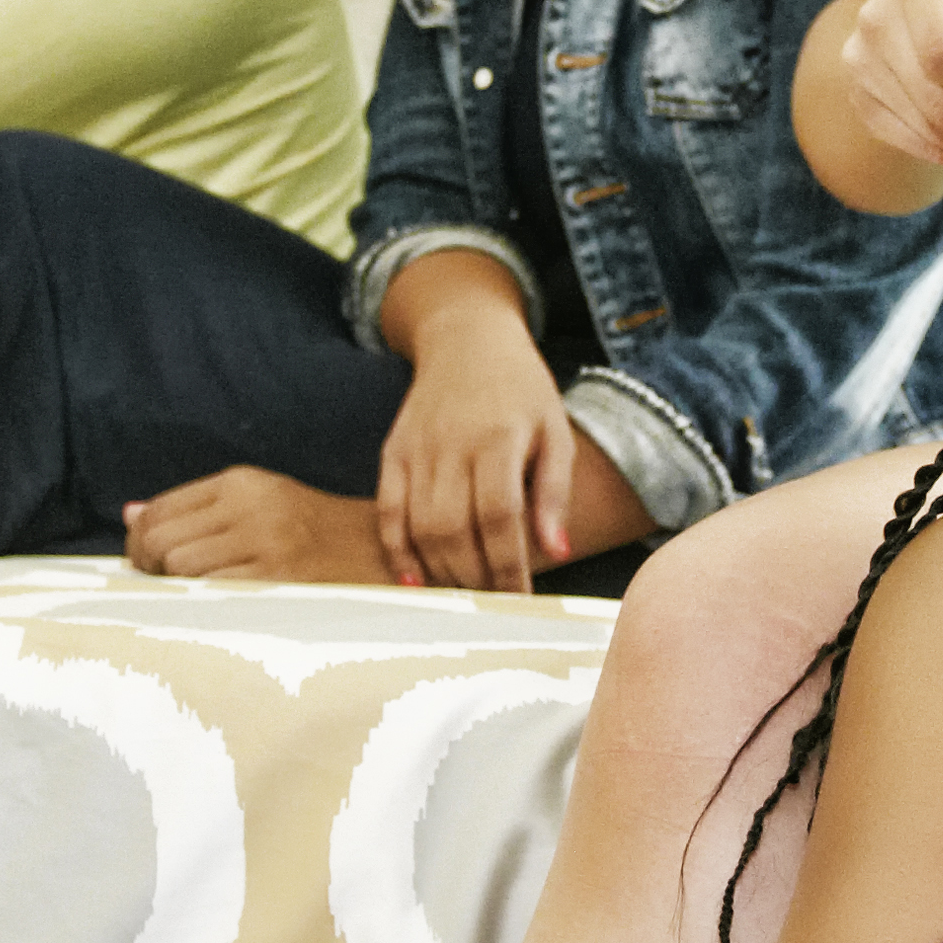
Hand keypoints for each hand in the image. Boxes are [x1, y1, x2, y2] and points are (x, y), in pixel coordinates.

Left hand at [123, 468, 393, 583]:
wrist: (384, 556)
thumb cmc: (315, 536)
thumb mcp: (260, 504)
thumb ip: (196, 509)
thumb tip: (131, 515)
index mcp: (243, 482)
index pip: (160, 509)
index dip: (139, 542)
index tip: (145, 563)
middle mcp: (252, 506)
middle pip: (162, 540)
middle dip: (149, 568)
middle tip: (162, 586)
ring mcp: (267, 544)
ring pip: (181, 568)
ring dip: (178, 589)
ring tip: (196, 597)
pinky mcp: (280, 581)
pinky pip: (212, 595)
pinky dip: (205, 605)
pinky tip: (220, 609)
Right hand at [374, 320, 577, 592]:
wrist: (466, 338)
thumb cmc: (521, 388)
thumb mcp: (554, 430)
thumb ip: (555, 492)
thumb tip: (555, 553)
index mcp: (499, 437)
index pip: (499, 516)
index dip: (508, 565)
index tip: (520, 599)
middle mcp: (452, 443)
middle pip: (454, 529)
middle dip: (474, 577)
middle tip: (492, 604)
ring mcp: (417, 449)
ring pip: (420, 526)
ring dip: (441, 571)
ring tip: (465, 594)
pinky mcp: (393, 452)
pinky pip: (387, 512)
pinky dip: (398, 551)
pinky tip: (415, 581)